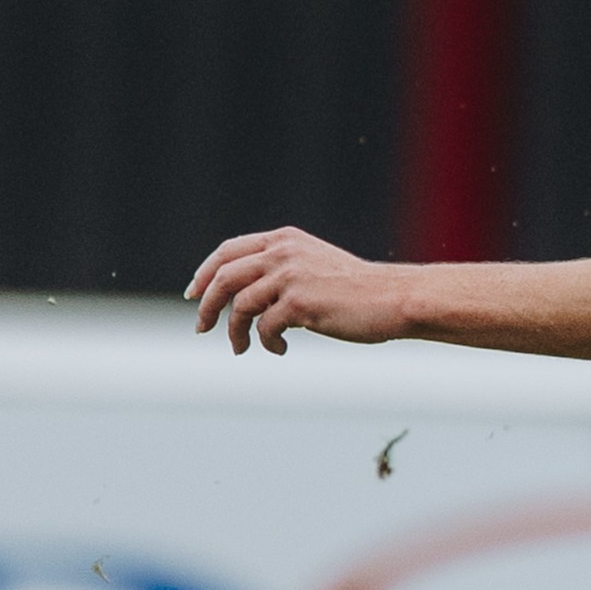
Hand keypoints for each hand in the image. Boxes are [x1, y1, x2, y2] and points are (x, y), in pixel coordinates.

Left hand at [187, 227, 411, 354]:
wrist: (395, 298)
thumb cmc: (359, 289)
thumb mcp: (315, 266)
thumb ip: (282, 271)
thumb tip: (244, 297)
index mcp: (284, 239)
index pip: (228, 251)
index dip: (205, 273)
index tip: (195, 295)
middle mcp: (283, 252)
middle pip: (224, 277)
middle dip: (207, 305)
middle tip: (202, 328)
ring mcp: (290, 276)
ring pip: (240, 306)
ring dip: (234, 332)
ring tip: (241, 348)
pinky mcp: (299, 302)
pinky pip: (265, 327)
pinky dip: (266, 343)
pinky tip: (281, 349)